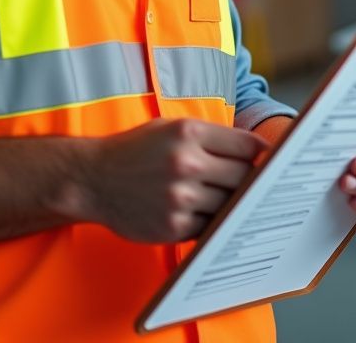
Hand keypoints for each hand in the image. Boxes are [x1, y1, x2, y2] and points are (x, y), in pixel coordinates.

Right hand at [82, 118, 266, 243]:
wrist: (92, 179)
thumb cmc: (135, 150)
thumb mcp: (170, 128)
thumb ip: (210, 137)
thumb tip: (256, 151)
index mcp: (188, 132)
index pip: (247, 146)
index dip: (259, 154)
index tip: (264, 161)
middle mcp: (186, 162)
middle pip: (244, 176)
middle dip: (247, 180)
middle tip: (243, 182)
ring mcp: (180, 197)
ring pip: (229, 204)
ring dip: (228, 203)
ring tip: (215, 196)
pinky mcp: (173, 226)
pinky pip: (210, 226)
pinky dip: (210, 221)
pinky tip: (199, 212)